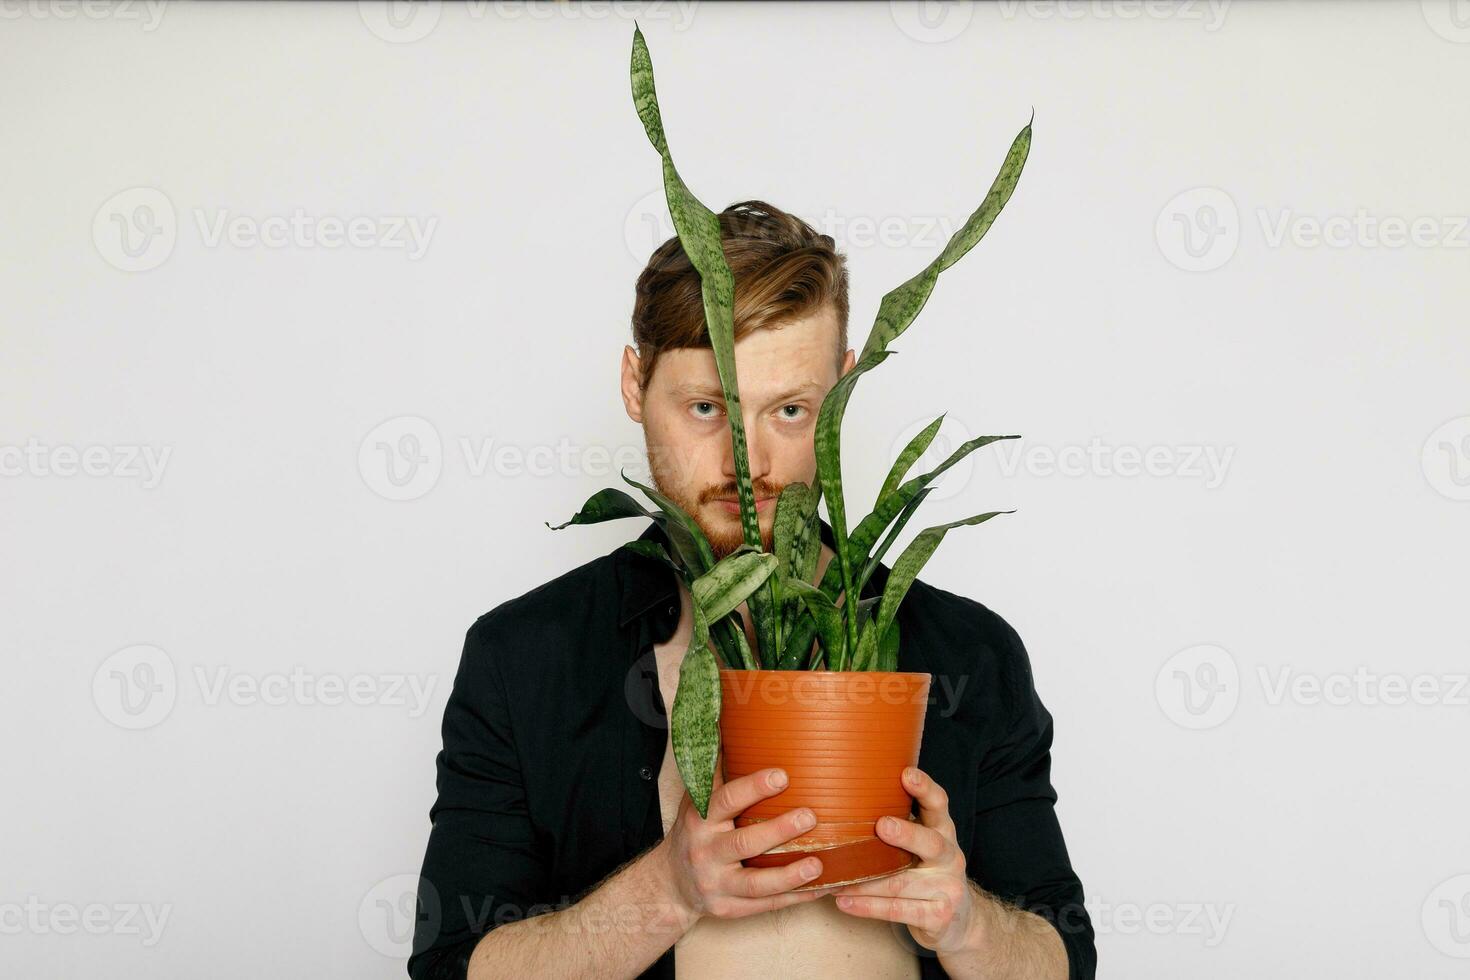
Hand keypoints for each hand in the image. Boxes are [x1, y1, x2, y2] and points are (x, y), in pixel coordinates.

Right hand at [657, 756, 831, 925]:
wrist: (671, 883)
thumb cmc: (695, 832)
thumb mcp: (696, 800)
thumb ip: (715, 769)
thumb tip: (726, 720)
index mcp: (700, 820)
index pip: (725, 801)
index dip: (753, 788)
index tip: (782, 775)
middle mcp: (706, 852)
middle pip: (743, 843)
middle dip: (777, 831)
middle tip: (810, 816)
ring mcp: (717, 884)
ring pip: (756, 883)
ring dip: (790, 874)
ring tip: (820, 863)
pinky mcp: (730, 909)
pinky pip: (766, 906)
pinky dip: (796, 898)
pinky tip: (822, 888)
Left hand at [831, 766, 977, 953]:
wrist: (960, 921)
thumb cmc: (928, 873)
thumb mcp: (923, 844)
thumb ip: (900, 822)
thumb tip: (848, 796)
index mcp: (944, 831)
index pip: (939, 804)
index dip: (925, 788)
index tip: (906, 774)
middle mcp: (950, 857)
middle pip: (930, 843)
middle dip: (906, 834)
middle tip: (882, 825)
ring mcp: (947, 888)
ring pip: (902, 882)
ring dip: (866, 881)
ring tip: (838, 878)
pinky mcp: (938, 916)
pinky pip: (898, 910)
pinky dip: (868, 907)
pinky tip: (844, 902)